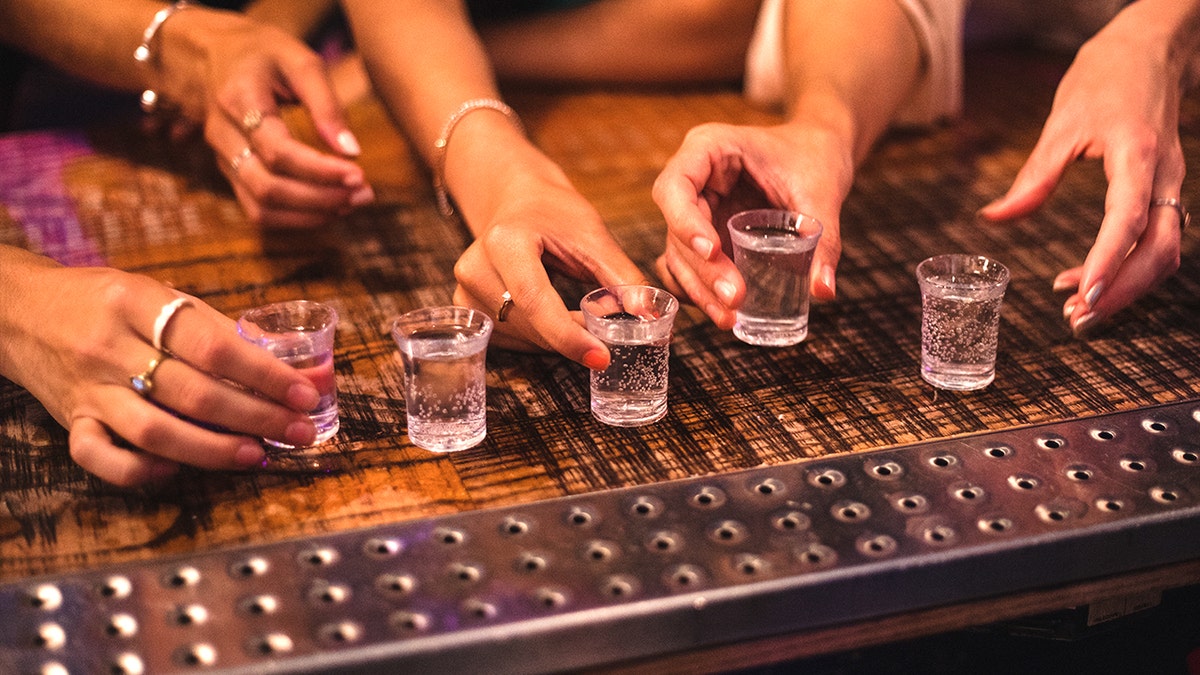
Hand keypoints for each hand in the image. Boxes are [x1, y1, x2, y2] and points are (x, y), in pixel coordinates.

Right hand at [1, 257, 321, 485]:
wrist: (18, 311)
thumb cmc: (106, 302)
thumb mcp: (159, 294)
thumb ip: (222, 327)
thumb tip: (297, 358)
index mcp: (137, 303)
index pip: (212, 344)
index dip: (265, 373)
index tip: (306, 392)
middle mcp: (109, 347)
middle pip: (194, 393)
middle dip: (257, 416)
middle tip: (299, 429)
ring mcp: (88, 389)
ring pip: (155, 431)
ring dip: (214, 449)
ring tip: (257, 454)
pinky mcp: (70, 421)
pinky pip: (101, 457)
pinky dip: (142, 470)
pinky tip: (179, 470)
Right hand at [156, 10, 373, 226]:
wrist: (216, 54)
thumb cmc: (265, 54)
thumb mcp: (301, 61)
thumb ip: (327, 105)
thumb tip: (352, 151)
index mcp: (238, 99)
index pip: (277, 151)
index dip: (319, 170)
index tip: (359, 174)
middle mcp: (223, 134)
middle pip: (267, 186)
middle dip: (320, 198)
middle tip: (363, 194)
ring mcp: (223, 158)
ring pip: (260, 207)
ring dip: (310, 214)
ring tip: (351, 203)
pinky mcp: (231, 173)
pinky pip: (257, 211)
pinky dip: (294, 219)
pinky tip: (328, 209)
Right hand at [450, 174, 647, 369]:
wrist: (516, 200)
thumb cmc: (555, 213)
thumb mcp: (593, 236)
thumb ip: (622, 277)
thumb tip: (650, 315)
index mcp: (504, 241)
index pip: (535, 300)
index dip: (568, 335)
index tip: (601, 357)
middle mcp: (475, 267)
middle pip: (530, 324)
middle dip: (572, 336)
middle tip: (605, 329)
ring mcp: (466, 291)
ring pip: (522, 339)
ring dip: (557, 339)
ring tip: (579, 314)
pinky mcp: (467, 308)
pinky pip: (511, 340)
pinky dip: (541, 338)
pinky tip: (554, 318)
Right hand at [652, 120, 853, 328]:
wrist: (818, 153)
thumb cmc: (814, 157)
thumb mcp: (822, 191)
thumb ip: (824, 238)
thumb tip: (823, 290)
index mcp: (708, 149)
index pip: (675, 186)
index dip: (685, 222)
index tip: (714, 251)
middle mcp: (694, 179)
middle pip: (675, 228)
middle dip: (702, 269)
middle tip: (734, 299)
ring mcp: (697, 209)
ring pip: (679, 254)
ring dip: (700, 288)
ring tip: (730, 318)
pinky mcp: (705, 233)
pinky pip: (690, 265)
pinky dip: (700, 290)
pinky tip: (720, 312)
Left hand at [979, 15, 1185, 335]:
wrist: (1148, 50)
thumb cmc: (1105, 79)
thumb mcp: (1061, 124)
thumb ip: (1033, 178)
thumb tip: (993, 218)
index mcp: (1137, 155)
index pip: (1129, 219)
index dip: (1109, 260)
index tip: (1084, 292)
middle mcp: (1165, 176)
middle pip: (1159, 250)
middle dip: (1121, 290)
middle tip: (1077, 317)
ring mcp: (1171, 186)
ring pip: (1164, 252)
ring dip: (1126, 288)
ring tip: (1078, 310)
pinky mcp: (1165, 192)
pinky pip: (1157, 241)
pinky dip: (1127, 269)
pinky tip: (1087, 282)